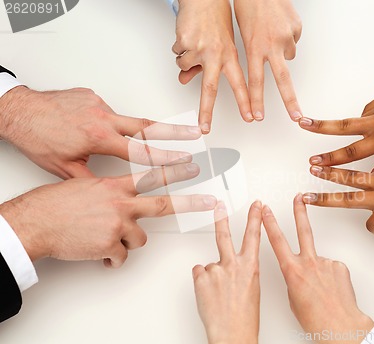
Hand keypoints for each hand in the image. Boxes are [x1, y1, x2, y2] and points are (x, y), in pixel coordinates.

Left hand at [0, 86, 200, 178]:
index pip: (142, 151)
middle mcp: (104, 117)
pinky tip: (99, 128)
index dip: (166, 158)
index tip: (185, 160)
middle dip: (176, 131)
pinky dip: (112, 122)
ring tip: (146, 134)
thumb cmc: (37, 138)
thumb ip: (94, 179)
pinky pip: (110, 111)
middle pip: (149, 127)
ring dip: (142, 129)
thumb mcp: (66, 169)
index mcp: (100, 137)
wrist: (18, 110)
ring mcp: (99, 104)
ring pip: (129, 119)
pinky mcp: (92, 96)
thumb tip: (111, 189)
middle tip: (196, 133)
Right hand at [0, 166, 216, 266]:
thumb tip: (125, 197)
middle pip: (163, 205)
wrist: (37, 223)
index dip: (175, 172)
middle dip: (190, 203)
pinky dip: (112, 259)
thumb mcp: (87, 186)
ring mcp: (116, 225)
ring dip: (128, 242)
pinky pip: (120, 257)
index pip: (152, 176)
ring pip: (140, 239)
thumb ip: (111, 191)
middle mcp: (120, 204)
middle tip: (209, 201)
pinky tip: (99, 254)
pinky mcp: (109, 246)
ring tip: (108, 240)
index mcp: (115, 186)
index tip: (192, 167)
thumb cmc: (57, 204)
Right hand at [173, 0, 251, 133]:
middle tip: (205, 127)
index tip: (250, 117)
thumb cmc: (214, 19)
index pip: (240, 84)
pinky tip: (188, 35)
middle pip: (210, 89)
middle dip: (206, 111)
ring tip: (194, 43)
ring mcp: (200, 50)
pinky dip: (178, 47)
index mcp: (230, 56)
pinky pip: (177, 53)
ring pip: (184, 67)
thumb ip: (207, 65)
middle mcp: (217, 55)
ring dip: (184, 60)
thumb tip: (187, 79)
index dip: (245, 102)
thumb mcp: (219, 45)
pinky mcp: (185, 43)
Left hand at [192, 201, 261, 343]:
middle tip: (219, 206)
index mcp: (251, 266)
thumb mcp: (252, 288)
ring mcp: (216, 269)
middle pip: (225, 235)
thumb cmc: (245, 317)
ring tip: (218, 293)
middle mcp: (234, 264)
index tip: (256, 206)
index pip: (254, 235)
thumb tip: (230, 267)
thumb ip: (242, 272)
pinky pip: (199, 274)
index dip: (255, 218)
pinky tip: (209, 295)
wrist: (232, 333)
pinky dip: (202, 283)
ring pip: (210, 265)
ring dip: (212, 277)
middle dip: (222, 218)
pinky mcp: (201, 277)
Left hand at [234, 0, 301, 120]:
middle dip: (290, 101)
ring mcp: (287, 37)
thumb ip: (252, 52)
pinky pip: (293, 40)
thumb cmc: (248, 4)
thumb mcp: (242, 33)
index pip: (255, 81)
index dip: (256, 101)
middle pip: (282, 80)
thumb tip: (262, 65)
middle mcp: (271, 45)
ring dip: (281, 50)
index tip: (257, 116)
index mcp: (254, 47)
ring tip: (272, 33)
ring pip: (288, 55)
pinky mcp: (297, 29)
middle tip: (296, 117)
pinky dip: (287, 36)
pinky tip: (279, 25)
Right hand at [262, 194, 373, 343]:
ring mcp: (326, 263)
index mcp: (292, 271)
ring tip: (322, 290)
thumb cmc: (316, 319)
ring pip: (318, 261)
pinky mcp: (340, 267)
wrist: (341, 326)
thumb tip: (299, 274)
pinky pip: (331, 269)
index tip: (265, 212)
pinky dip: (330, 278)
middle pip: (302, 231)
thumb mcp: (293, 299)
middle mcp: (309, 263)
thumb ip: (294, 280)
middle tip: (298, 198)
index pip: (277, 241)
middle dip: (299, 212)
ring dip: (318, 272)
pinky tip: (332, 290)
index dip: (269, 224)